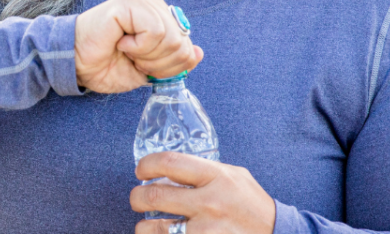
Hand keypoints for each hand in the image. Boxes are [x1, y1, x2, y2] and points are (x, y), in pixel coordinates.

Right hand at [74, 0, 203, 93]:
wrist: (75, 64)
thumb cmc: (106, 64)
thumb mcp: (148, 70)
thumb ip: (174, 62)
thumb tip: (198, 53)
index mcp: (161, 17)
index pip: (187, 45)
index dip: (170, 66)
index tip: (145, 68)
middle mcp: (153, 5)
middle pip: (181, 43)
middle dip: (159, 64)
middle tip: (135, 61)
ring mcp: (141, 1)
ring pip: (170, 38)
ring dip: (147, 56)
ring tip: (127, 51)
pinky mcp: (129, 4)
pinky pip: (155, 31)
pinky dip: (139, 46)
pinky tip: (122, 43)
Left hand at [130, 152, 275, 233]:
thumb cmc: (251, 204)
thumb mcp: (234, 176)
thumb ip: (204, 170)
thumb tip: (168, 168)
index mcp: (216, 177)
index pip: (169, 162)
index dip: (147, 164)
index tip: (141, 170)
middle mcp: (210, 202)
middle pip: (155, 195)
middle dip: (137, 197)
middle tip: (137, 199)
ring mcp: (207, 231)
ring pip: (154, 229)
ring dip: (143, 227)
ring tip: (146, 224)